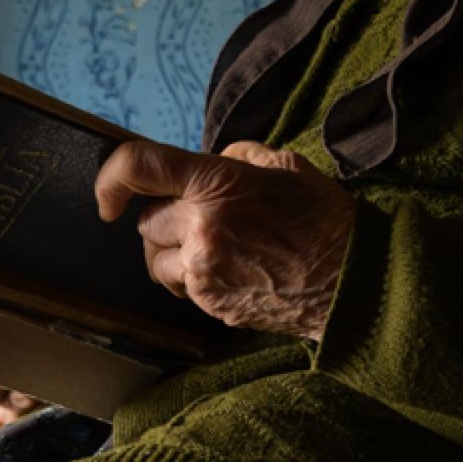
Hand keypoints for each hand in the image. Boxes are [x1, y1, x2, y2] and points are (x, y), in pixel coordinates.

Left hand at [92, 136, 354, 339]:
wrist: (354, 282)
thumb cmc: (324, 220)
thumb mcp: (285, 166)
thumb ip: (236, 157)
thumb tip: (205, 162)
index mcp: (218, 184)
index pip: (140, 167)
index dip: (111, 177)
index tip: (108, 194)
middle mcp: (203, 228)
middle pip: (147, 222)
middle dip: (167, 218)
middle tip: (204, 218)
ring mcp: (205, 272)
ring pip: (156, 260)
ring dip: (173, 253)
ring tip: (214, 248)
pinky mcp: (211, 304)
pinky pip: (180, 287)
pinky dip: (193, 278)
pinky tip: (230, 270)